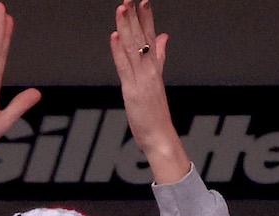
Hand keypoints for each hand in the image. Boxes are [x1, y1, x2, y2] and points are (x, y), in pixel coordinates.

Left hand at [110, 0, 189, 183]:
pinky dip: (120, 51)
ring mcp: (142, 80)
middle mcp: (150, 71)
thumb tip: (162, 37)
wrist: (162, 138)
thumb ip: (159, 57)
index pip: (150, 37)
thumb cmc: (156, 114)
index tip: (143, 1)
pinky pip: (125, 68)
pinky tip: (116, 36)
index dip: (146, 18)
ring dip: (128, 27)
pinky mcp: (133, 92)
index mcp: (154, 68)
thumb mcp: (156, 81)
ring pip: (134, 49)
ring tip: (122, 8)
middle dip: (136, 16)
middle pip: (142, 38)